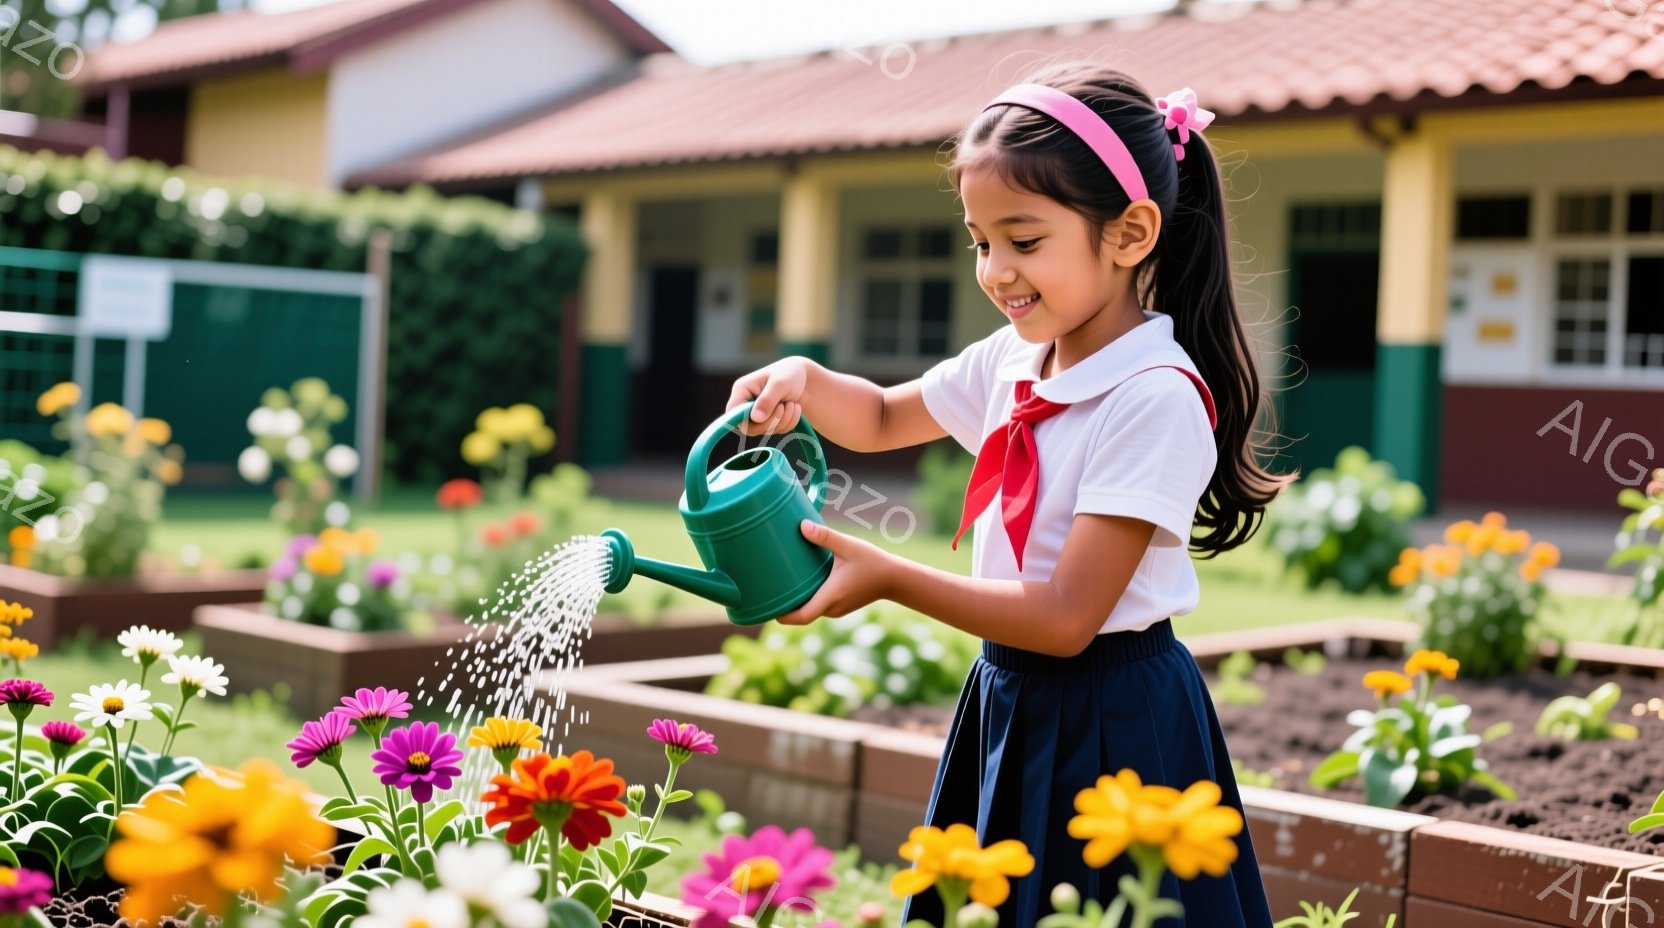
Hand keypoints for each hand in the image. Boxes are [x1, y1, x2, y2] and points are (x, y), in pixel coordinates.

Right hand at [726, 357, 814, 436]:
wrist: (805, 378)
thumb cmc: (789, 373)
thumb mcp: (779, 383)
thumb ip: (767, 400)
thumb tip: (756, 419)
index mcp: (742, 390)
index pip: (732, 412)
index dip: (743, 419)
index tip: (762, 417)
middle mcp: (746, 403)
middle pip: (749, 428)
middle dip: (771, 420)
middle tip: (784, 406)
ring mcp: (758, 414)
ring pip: (766, 431)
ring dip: (784, 420)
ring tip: (792, 403)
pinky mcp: (769, 421)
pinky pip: (778, 431)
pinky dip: (790, 422)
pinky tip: (794, 408)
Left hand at [772, 520, 895, 625]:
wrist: (895, 578)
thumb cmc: (873, 562)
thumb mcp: (848, 546)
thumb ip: (825, 536)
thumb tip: (802, 526)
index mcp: (831, 596)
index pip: (802, 616)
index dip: (784, 615)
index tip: (768, 607)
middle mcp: (832, 607)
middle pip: (802, 614)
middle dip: (786, 606)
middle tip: (768, 590)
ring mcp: (837, 609)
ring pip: (811, 610)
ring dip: (798, 602)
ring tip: (782, 585)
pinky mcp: (841, 606)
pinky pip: (819, 606)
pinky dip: (809, 600)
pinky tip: (802, 585)